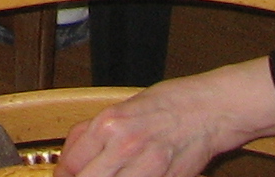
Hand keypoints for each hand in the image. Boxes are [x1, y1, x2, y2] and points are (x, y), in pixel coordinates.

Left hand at [56, 64, 274, 176]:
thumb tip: (70, 155)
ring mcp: (147, 168)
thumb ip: (93, 133)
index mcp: (108, 124)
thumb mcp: (122, 108)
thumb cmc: (169, 104)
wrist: (210, 110)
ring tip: (110, 176)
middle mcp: (124, 146)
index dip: (65, 175)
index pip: (71, 163)